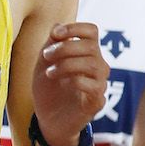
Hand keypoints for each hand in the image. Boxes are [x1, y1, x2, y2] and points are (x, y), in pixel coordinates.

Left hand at [31, 22, 108, 145]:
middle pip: (91, 46)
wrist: (48, 120)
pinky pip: (93, 85)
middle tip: (46, 57)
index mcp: (86, 54)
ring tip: (50, 73)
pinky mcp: (97, 101)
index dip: (75, 28)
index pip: (91, 31)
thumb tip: (58, 25)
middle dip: (65, 48)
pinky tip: (61, 84)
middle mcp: (98, 66)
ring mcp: (100, 84)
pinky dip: (74, 80)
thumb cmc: (48, 90)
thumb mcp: (44, 62)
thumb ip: (51, 43)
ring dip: (67, 64)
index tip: (55, 35)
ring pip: (93, 64)